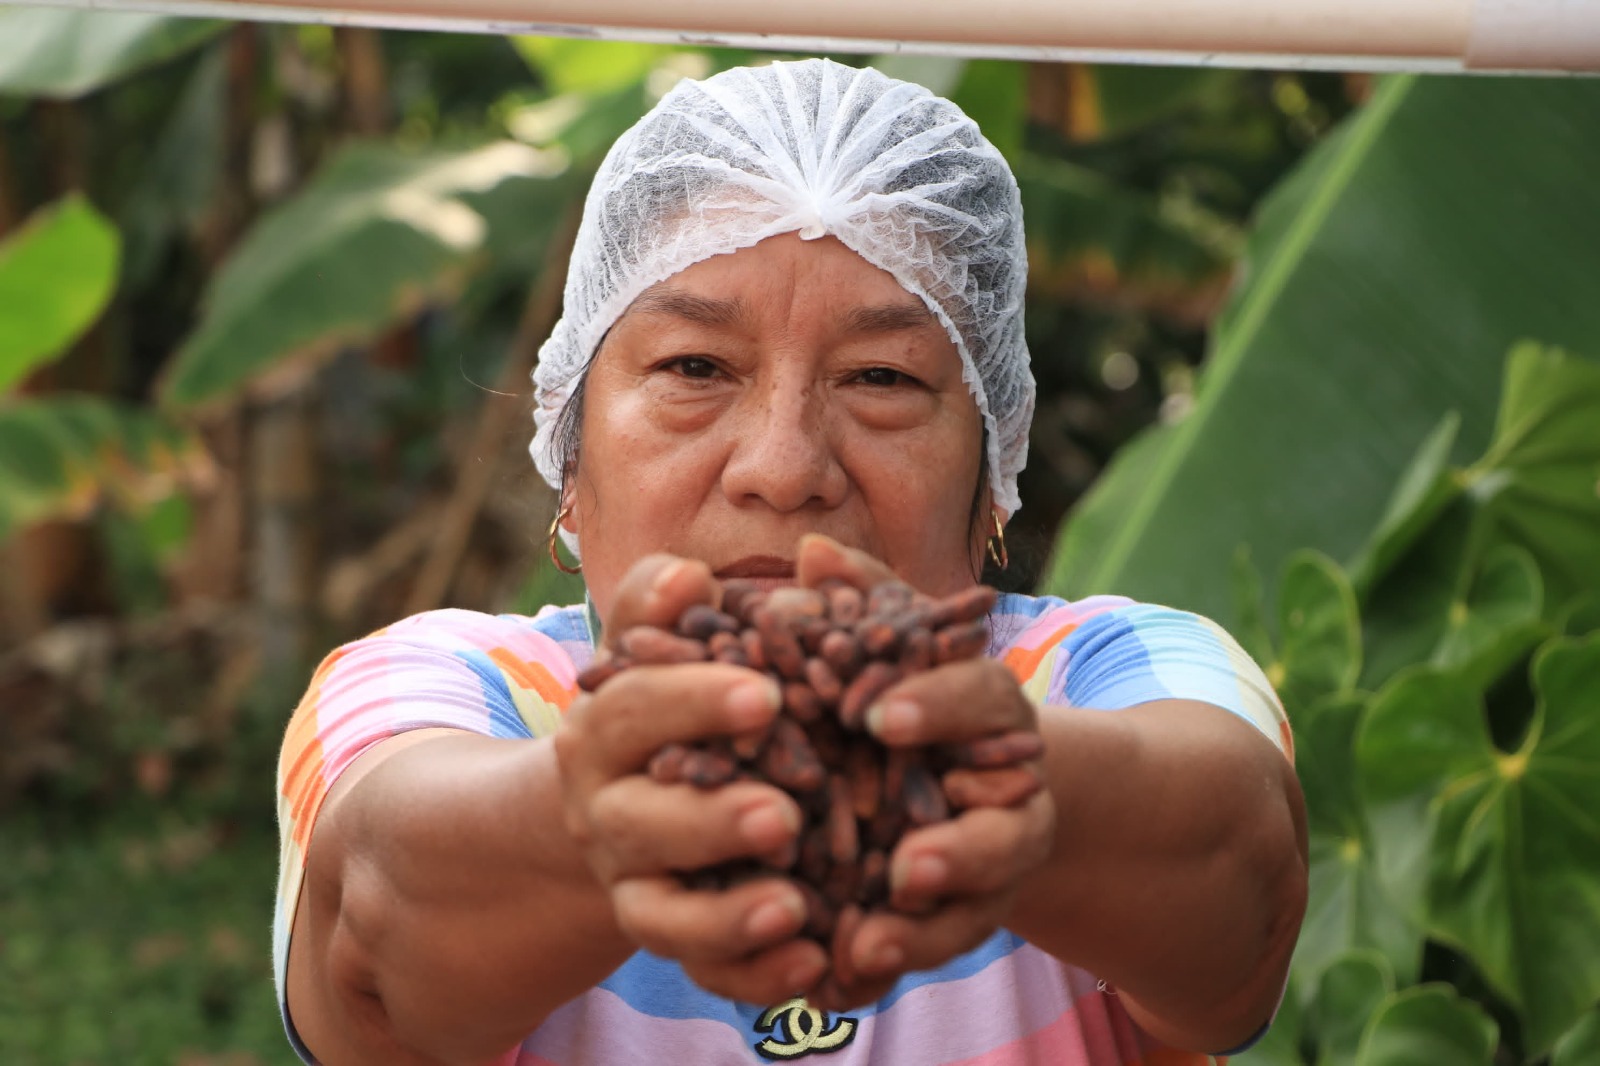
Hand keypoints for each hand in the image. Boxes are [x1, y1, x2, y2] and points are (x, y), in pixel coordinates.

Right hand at [554, 554, 830, 1002]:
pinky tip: (816, 964)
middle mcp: (608, 814)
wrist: (622, 803)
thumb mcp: (656, 645)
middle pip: (643, 822)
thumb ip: (662, 601)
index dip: (692, 702)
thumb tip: (688, 576)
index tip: (764, 695)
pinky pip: (709, 973)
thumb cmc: (668, 704)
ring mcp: (636, 885)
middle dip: (711, 821)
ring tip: (794, 905)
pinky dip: (757, 976)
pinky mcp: (676, 941)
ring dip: (729, 916)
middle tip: (783, 813)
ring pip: (665, 916)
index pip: (636, 708)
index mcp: (604, 730)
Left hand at [796, 535, 1056, 1010]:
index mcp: (992, 712)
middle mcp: (1007, 792)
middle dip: (958, 853)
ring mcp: (990, 862)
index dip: (936, 707)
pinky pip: (931, 948)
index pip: (981, 700)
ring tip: (866, 949)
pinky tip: (837, 982)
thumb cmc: (915, 690)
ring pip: (973, 906)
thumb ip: (860, 599)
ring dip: (923, 932)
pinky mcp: (958, 915)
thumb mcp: (894, 640)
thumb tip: (811, 552)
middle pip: (1001, 828)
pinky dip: (888, 969)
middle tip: (906, 868)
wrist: (969, 775)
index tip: (878, 716)